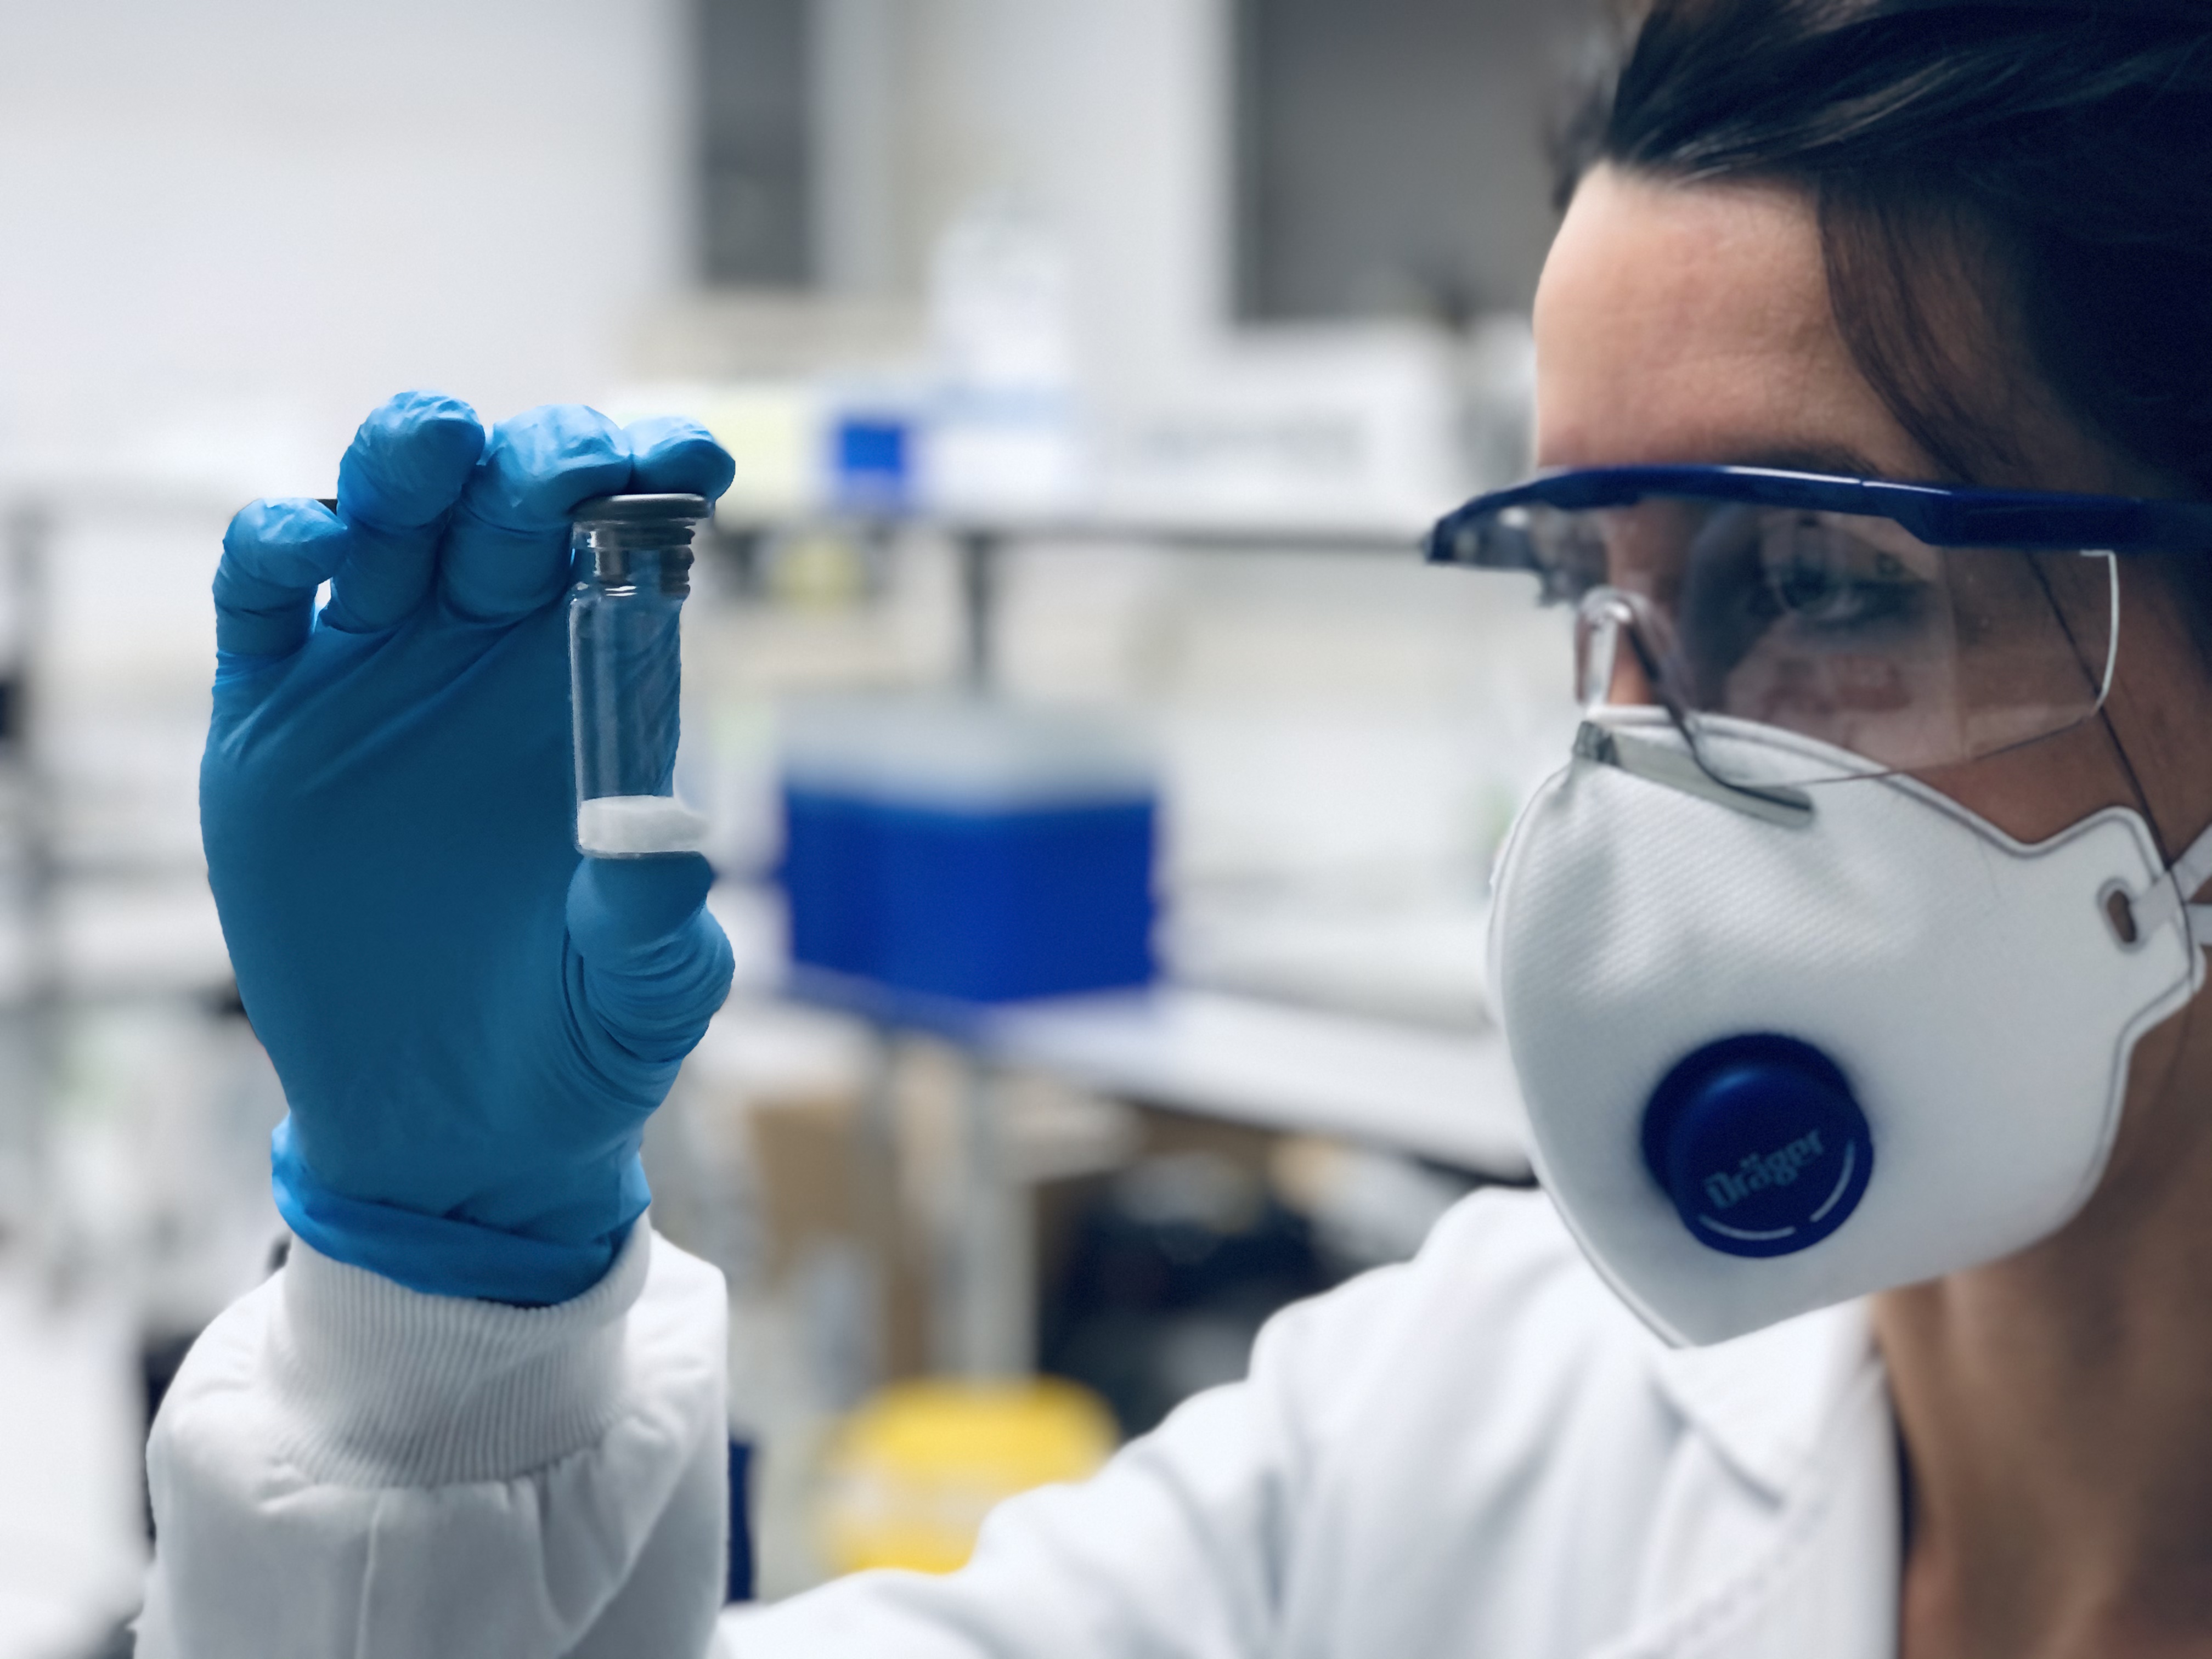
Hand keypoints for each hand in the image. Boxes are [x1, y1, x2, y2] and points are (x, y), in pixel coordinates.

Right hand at [203, 391, 737, 1303]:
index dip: (657, 480)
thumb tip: (668, 835)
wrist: (455, 1128)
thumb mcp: (642, 991)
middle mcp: (490, 659)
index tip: (690, 455)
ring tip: (436, 450)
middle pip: (511, 505)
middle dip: (540, 460)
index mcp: (597, 689)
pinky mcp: (273, 723)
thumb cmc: (581, 1043)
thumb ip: (657, 916)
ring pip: (387, 520)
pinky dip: (279, 546)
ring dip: (409, 464)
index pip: (633, 547)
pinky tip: (318, 540)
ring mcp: (377, 677)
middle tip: (567, 461)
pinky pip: (263, 600)